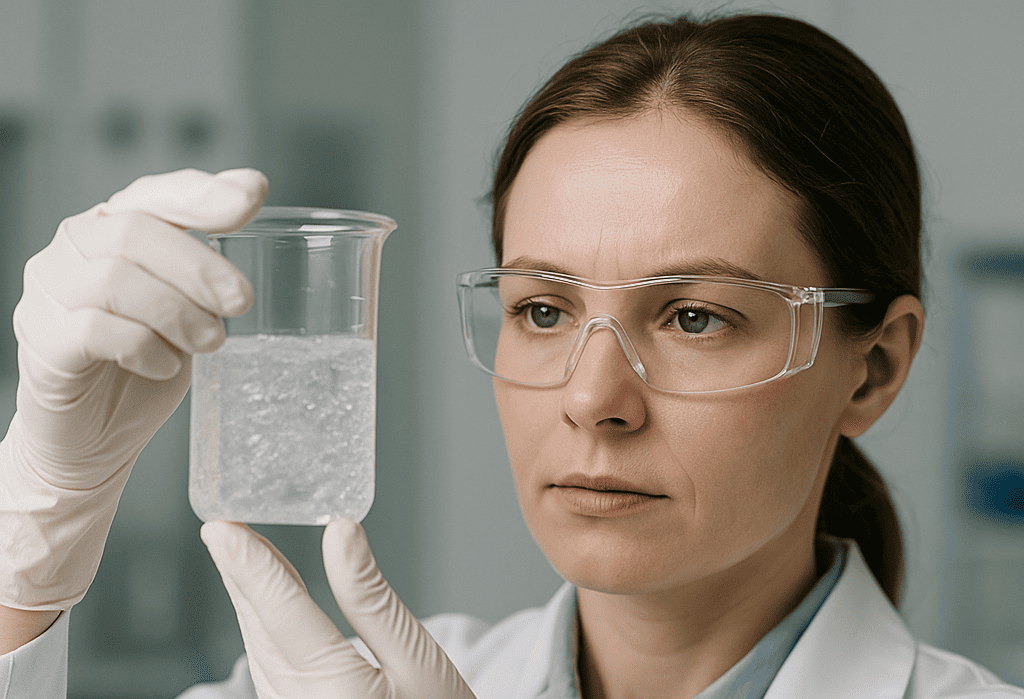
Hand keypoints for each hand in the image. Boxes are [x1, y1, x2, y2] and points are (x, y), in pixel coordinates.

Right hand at [0, 169, 267, 609]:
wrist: (92, 439)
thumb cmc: (143, 366)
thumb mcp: (187, 312)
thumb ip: (204, 276)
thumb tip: (248, 244)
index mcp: (114, 228)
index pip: (155, 193)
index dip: (203, 193)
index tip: (252, 195)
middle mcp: (74, 248)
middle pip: (137, 232)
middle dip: (200, 267)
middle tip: (241, 303)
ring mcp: (49, 292)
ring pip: (116, 279)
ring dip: (177, 312)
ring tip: (209, 343)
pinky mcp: (41, 340)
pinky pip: (94, 330)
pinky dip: (144, 348)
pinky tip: (168, 366)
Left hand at [202, 519, 477, 698]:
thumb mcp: (419, 660)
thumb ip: (372, 599)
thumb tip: (341, 534)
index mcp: (335, 688)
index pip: (283, 611)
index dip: (249, 564)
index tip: (221, 528)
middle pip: (259, 627)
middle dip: (242, 574)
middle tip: (225, 528)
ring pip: (259, 649)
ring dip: (250, 599)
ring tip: (246, 555)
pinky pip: (270, 669)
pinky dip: (265, 628)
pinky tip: (270, 606)